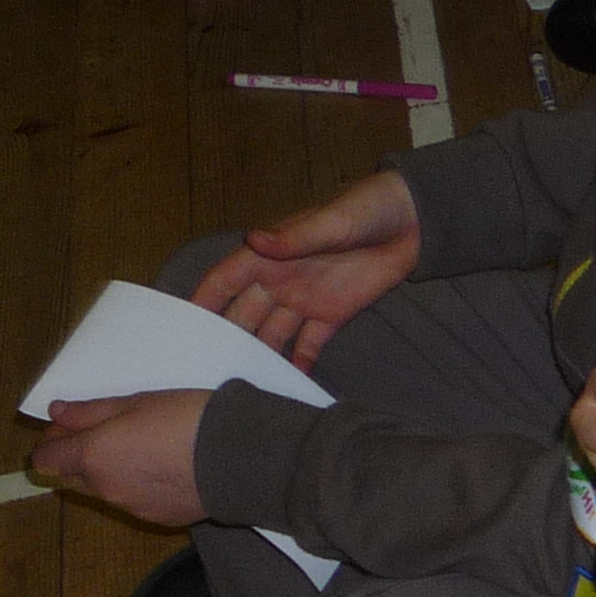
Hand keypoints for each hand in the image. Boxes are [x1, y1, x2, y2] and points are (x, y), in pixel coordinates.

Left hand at [31, 390, 208, 525]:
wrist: (242, 460)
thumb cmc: (188, 420)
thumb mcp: (138, 402)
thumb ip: (91, 412)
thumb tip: (57, 414)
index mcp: (94, 456)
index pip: (47, 459)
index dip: (53, 442)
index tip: (72, 428)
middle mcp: (106, 488)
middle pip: (73, 477)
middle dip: (83, 458)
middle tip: (113, 436)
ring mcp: (133, 508)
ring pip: (108, 491)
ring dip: (116, 473)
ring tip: (151, 453)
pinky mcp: (161, 519)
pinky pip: (138, 503)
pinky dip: (144, 488)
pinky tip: (172, 472)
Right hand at [189, 171, 420, 367]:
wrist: (411, 224)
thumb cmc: (364, 212)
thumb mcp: (330, 223)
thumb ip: (294, 238)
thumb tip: (253, 239)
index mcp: (269, 256)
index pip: (225, 280)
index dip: (204, 301)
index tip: (184, 329)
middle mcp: (279, 280)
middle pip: (243, 314)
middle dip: (226, 338)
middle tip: (208, 369)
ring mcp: (304, 299)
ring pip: (272, 332)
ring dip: (260, 354)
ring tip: (245, 383)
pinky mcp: (332, 315)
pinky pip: (309, 342)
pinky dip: (299, 361)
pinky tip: (289, 384)